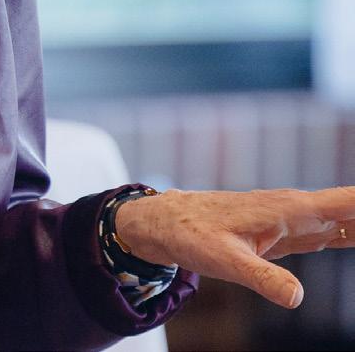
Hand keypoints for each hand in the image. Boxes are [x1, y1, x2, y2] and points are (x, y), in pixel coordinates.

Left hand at [114, 186, 354, 308]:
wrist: (167, 220)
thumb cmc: (192, 233)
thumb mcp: (222, 261)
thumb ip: (260, 277)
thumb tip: (299, 299)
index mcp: (289, 209)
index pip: (350, 205)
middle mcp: (299, 208)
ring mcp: (298, 218)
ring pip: (352, 218)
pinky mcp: (293, 231)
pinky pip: (338, 229)